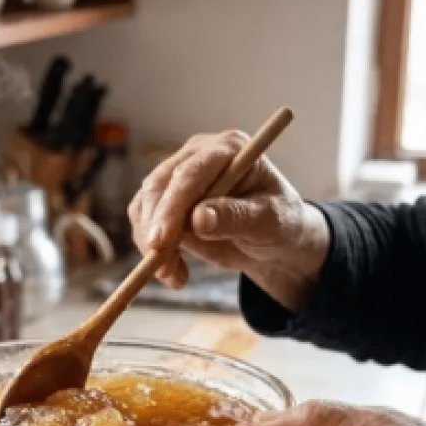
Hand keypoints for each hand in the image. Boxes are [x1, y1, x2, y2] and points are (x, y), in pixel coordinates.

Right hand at [129, 130, 330, 312]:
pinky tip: (174, 273)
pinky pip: (145, 221)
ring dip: (151, 244)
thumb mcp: (270, 222)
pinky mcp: (167, 199)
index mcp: (229, 148)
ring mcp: (179, 174)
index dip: (173, 206)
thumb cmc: (280, 223)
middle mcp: (199, 155)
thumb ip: (237, 217)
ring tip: (174, 276)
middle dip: (156, 228)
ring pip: (146, 204)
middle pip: (160, 185)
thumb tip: (199, 219)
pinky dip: (152, 251)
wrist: (273, 239)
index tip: (163, 240)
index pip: (191, 173)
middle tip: (161, 268)